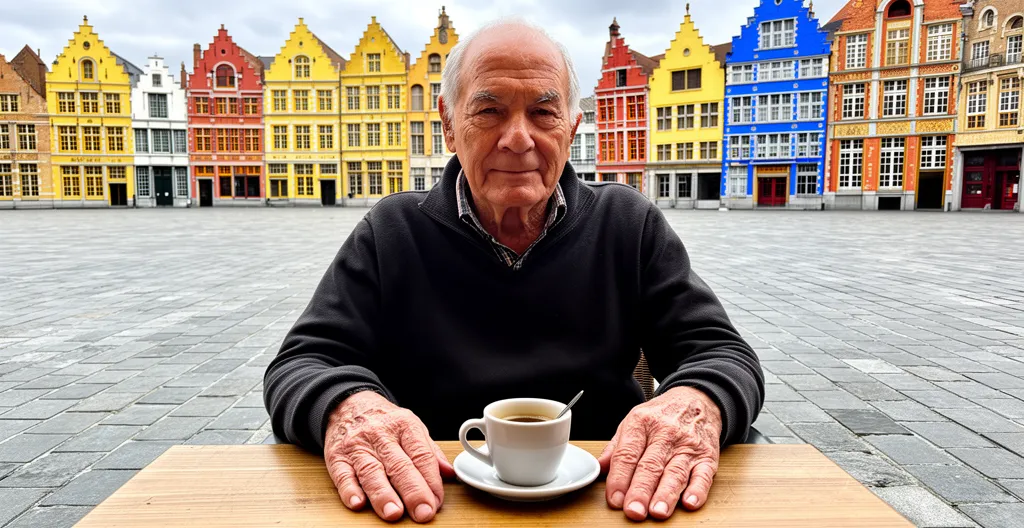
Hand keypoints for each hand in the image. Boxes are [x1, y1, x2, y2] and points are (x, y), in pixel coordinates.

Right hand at [324, 390, 454, 522]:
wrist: (348, 404)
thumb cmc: (384, 420)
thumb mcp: (411, 426)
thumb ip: (430, 451)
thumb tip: (449, 474)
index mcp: (405, 426)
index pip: (421, 455)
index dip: (431, 481)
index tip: (437, 502)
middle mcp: (381, 435)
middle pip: (399, 465)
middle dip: (413, 491)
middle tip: (423, 512)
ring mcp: (358, 446)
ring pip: (371, 471)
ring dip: (383, 494)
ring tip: (394, 513)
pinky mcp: (337, 456)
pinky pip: (343, 474)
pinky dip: (349, 490)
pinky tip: (358, 503)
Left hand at [599, 386, 721, 520]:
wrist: (696, 398)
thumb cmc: (661, 414)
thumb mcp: (633, 421)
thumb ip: (616, 447)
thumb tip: (599, 469)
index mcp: (641, 423)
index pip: (627, 454)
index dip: (619, 478)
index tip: (615, 499)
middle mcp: (665, 433)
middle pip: (650, 466)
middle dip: (641, 491)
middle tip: (633, 511)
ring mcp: (687, 445)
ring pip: (675, 472)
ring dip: (666, 494)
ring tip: (658, 511)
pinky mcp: (707, 455)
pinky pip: (703, 474)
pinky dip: (698, 490)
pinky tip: (690, 502)